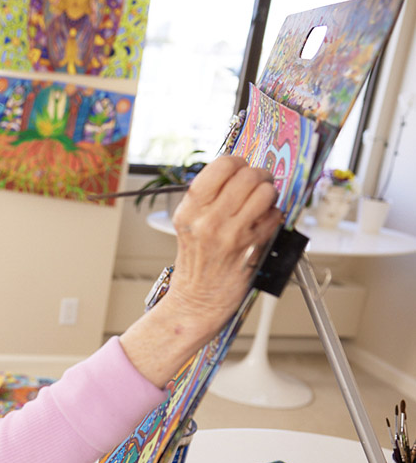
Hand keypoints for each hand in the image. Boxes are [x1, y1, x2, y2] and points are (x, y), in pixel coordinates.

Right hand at [166, 155, 281, 332]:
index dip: (237, 162)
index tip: (240, 168)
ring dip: (269, 195)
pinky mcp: (251, 248)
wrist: (196, 301)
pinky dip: (273, 218)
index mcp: (190, 210)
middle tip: (259, 183)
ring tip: (262, 203)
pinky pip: (274, 217)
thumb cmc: (196, 263)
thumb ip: (208, 199)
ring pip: (265, 192)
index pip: (220, 166)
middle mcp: (208, 220)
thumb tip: (238, 172)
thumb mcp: (189, 225)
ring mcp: (231, 234)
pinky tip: (262, 225)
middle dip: (259, 176)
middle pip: (247, 175)